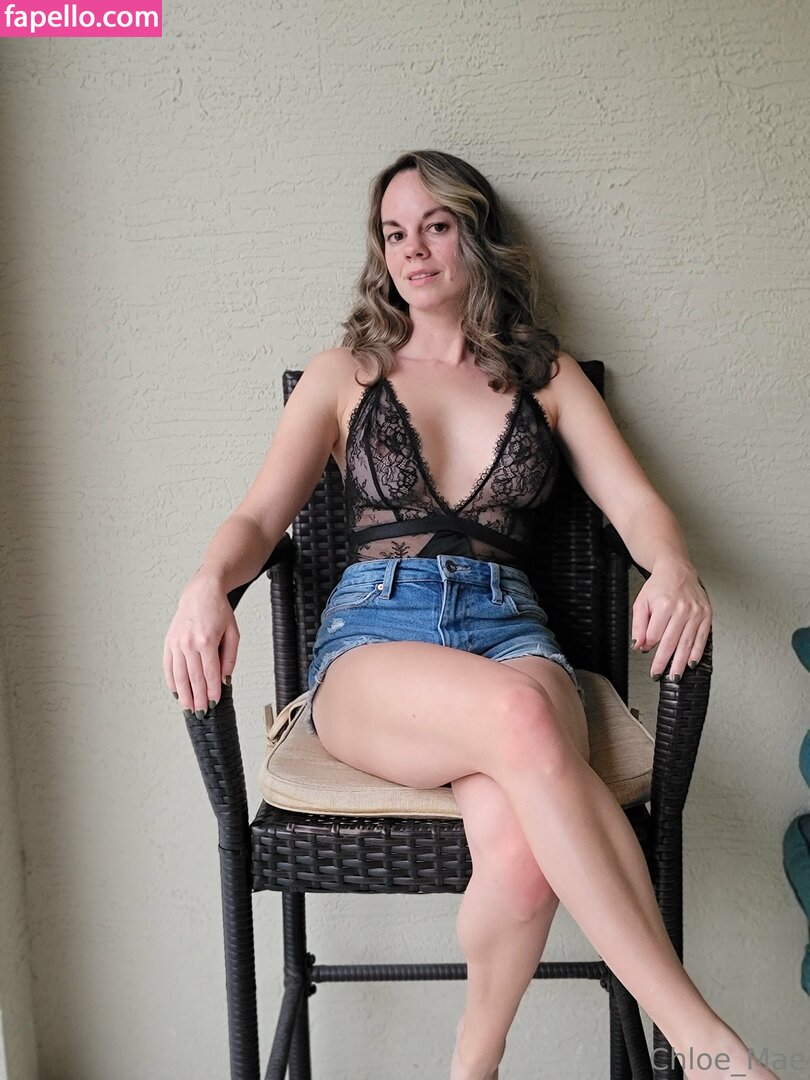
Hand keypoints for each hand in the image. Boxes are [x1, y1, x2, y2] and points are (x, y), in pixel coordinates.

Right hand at [163, 575, 239, 716]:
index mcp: (206, 641)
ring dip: (184, 695)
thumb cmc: (219, 611)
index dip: (213, 691)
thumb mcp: (233, 633)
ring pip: (179, 676)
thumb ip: (229, 658)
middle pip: (193, 679)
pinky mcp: (168, 642)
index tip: (215, 703)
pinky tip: (176, 693)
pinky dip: (172, 682)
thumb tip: (225, 680)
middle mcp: (188, 643)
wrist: (201, 593)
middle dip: (198, 698)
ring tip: (189, 708)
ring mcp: (176, 643)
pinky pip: (168, 667)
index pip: (210, 674)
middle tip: (202, 713)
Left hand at [630, 560, 711, 680]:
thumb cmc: (659, 586)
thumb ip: (638, 625)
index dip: (649, 645)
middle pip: (671, 642)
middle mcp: (682, 609)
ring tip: (675, 675)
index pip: (655, 634)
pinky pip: (702, 637)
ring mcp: (697, 612)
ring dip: (681, 662)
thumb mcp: (641, 602)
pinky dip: (697, 652)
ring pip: (687, 643)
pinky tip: (692, 662)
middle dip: (664, 662)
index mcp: (665, 605)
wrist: (677, 570)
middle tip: (659, 675)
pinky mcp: (707, 614)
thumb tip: (639, 645)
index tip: (646, 652)